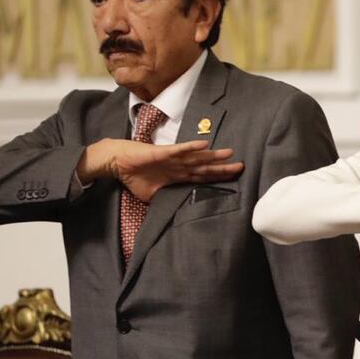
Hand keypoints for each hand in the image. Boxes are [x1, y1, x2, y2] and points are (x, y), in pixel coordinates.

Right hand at [78, 138, 243, 202]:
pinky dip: (192, 147)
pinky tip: (204, 145)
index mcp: (179, 175)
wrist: (118, 163)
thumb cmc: (135, 176)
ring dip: (212, 155)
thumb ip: (166, 200)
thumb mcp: (153, 195)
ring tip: (229, 152)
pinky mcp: (163, 152)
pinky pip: (179, 149)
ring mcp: (172, 158)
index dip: (218, 177)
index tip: (235, 177)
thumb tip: (174, 213)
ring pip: (197, 157)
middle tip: (241, 165)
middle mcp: (179, 165)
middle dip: (223, 167)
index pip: (203, 176)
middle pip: (205, 167)